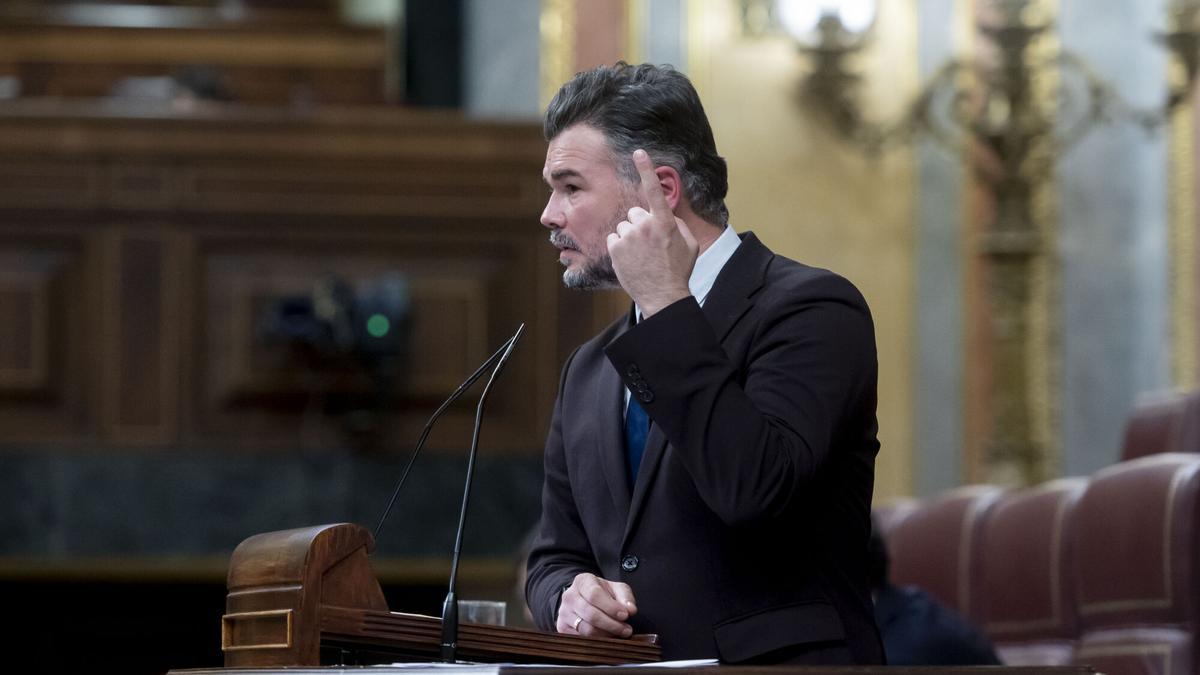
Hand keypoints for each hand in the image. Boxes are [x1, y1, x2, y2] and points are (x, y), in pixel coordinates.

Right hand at [556, 572, 637, 637]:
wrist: (582, 598)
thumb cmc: (602, 593)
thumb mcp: (616, 589)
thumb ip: (625, 597)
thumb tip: (630, 609)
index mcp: (582, 581)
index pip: (594, 595)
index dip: (611, 607)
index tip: (625, 615)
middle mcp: (569, 596)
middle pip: (591, 614)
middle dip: (612, 624)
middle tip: (626, 630)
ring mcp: (564, 613)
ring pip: (586, 629)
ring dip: (606, 634)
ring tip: (619, 633)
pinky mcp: (562, 628)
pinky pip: (581, 639)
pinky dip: (597, 641)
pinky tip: (607, 637)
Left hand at [607, 149, 698, 317]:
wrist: (663, 295)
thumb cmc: (678, 269)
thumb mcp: (688, 243)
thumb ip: (675, 223)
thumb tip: (664, 215)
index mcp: (665, 222)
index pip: (654, 190)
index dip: (646, 169)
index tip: (638, 152)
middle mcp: (645, 226)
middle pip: (636, 213)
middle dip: (640, 224)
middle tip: (649, 244)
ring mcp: (628, 237)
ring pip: (624, 226)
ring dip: (630, 237)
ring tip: (641, 255)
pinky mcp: (615, 248)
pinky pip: (614, 238)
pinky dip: (620, 247)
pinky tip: (631, 260)